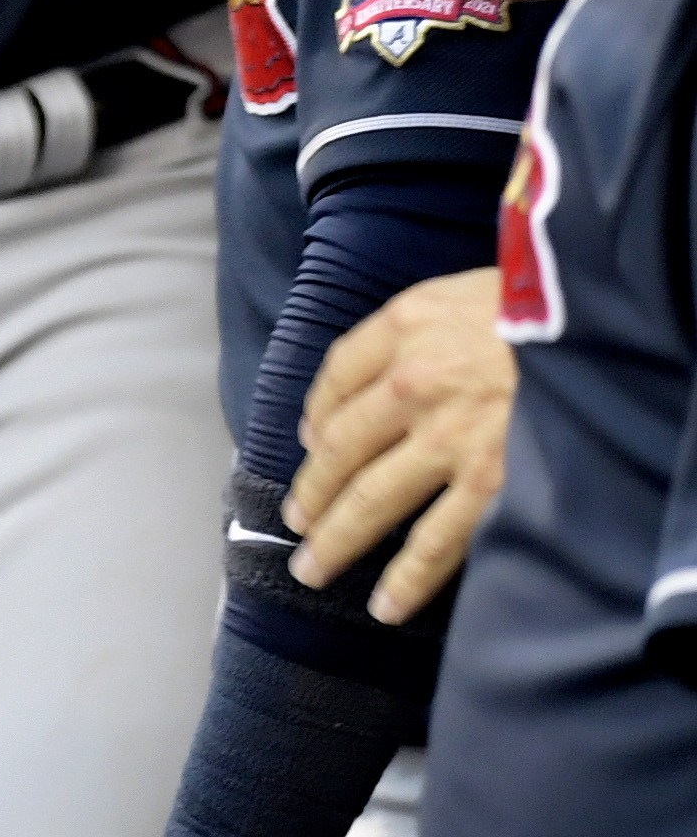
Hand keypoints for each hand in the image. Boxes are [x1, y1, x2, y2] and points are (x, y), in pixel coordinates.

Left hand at [285, 268, 513, 623]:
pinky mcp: (492, 484)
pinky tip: (386, 604)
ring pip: (374, 500)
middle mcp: (413, 384)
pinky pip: (437, 542)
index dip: (318, 414)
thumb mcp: (465, 290)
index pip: (338, 375)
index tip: (311, 445)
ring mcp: (449, 439)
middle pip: (341, 448)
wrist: (599, 325)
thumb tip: (383, 374)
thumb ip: (420, 327)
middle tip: (295, 525)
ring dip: (338, 540)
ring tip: (313, 570)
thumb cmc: (538, 307)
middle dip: (313, 492)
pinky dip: (408, 578)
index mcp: (405, 327)